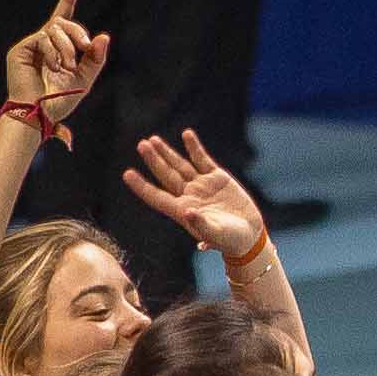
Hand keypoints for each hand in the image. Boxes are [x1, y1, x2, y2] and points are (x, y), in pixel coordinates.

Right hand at [6, 0, 110, 125]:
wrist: (39, 114)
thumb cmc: (59, 100)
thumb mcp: (84, 79)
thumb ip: (95, 59)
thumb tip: (104, 36)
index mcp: (58, 48)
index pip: (62, 19)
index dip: (67, 0)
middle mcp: (43, 44)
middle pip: (62, 22)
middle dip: (77, 32)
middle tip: (84, 47)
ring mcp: (31, 46)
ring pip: (53, 29)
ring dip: (66, 47)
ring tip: (67, 66)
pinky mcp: (20, 50)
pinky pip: (41, 37)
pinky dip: (52, 51)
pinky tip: (54, 67)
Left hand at [124, 127, 266, 263]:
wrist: (249, 235)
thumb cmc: (230, 241)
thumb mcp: (216, 235)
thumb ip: (201, 225)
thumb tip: (187, 212)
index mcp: (182, 210)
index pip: (157, 197)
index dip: (142, 186)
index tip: (127, 174)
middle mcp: (189, 196)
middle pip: (166, 175)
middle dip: (154, 160)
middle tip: (141, 145)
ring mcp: (202, 185)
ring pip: (180, 165)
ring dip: (167, 153)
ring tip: (153, 139)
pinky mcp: (217, 178)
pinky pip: (202, 159)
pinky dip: (194, 148)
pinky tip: (186, 135)